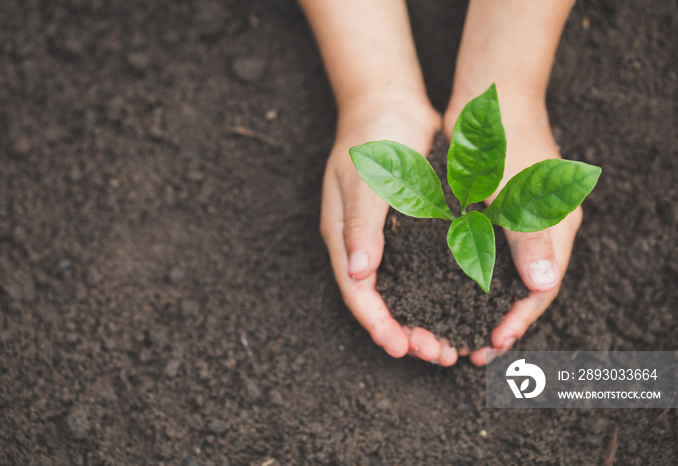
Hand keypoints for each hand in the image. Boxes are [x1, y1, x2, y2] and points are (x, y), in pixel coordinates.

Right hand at [319, 97, 457, 362]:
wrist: (390, 104)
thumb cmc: (370, 137)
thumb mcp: (363, 179)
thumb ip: (361, 225)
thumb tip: (356, 272)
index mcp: (344, 238)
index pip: (357, 293)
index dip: (377, 324)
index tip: (401, 347)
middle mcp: (365, 246)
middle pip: (382, 303)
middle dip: (407, 333)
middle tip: (438, 354)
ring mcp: (389, 240)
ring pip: (405, 293)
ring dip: (426, 320)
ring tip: (452, 345)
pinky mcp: (413, 232)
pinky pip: (424, 272)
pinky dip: (439, 295)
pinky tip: (462, 308)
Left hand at [399, 96, 582, 365]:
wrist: (488, 96)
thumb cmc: (504, 139)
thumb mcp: (515, 189)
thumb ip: (528, 236)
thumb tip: (542, 284)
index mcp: (556, 227)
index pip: (542, 288)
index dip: (520, 319)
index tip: (494, 344)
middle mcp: (541, 230)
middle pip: (526, 289)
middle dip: (503, 321)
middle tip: (475, 352)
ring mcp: (517, 223)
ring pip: (506, 277)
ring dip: (486, 307)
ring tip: (463, 334)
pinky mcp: (494, 215)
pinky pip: (487, 256)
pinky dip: (474, 280)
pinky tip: (450, 296)